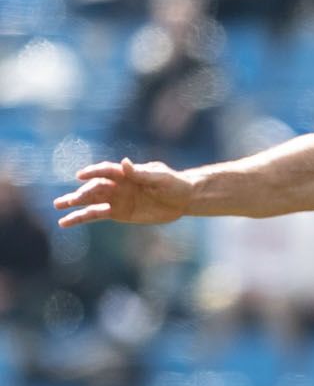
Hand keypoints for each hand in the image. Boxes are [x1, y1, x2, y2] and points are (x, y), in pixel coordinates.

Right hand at [53, 159, 192, 228]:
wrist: (183, 199)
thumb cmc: (173, 184)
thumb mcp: (160, 178)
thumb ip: (141, 173)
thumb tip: (124, 163)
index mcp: (125, 172)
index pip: (104, 170)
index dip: (93, 172)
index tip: (80, 176)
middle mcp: (116, 184)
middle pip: (94, 188)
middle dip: (80, 194)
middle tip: (67, 202)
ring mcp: (115, 199)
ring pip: (90, 201)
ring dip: (74, 204)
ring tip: (57, 207)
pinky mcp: (118, 213)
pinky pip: (96, 215)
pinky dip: (81, 217)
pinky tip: (66, 222)